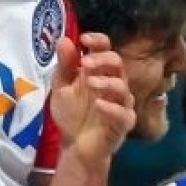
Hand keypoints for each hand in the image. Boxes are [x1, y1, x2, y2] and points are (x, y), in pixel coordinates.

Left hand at [50, 33, 136, 163]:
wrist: (75, 146)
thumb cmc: (72, 114)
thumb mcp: (61, 88)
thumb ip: (64, 66)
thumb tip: (64, 39)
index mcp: (99, 72)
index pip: (106, 49)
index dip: (98, 41)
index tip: (83, 39)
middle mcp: (112, 84)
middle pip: (117, 63)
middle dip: (102, 59)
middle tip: (85, 64)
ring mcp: (120, 103)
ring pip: (123, 87)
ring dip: (107, 82)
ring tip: (90, 84)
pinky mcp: (123, 123)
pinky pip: (124, 113)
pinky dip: (112, 108)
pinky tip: (98, 105)